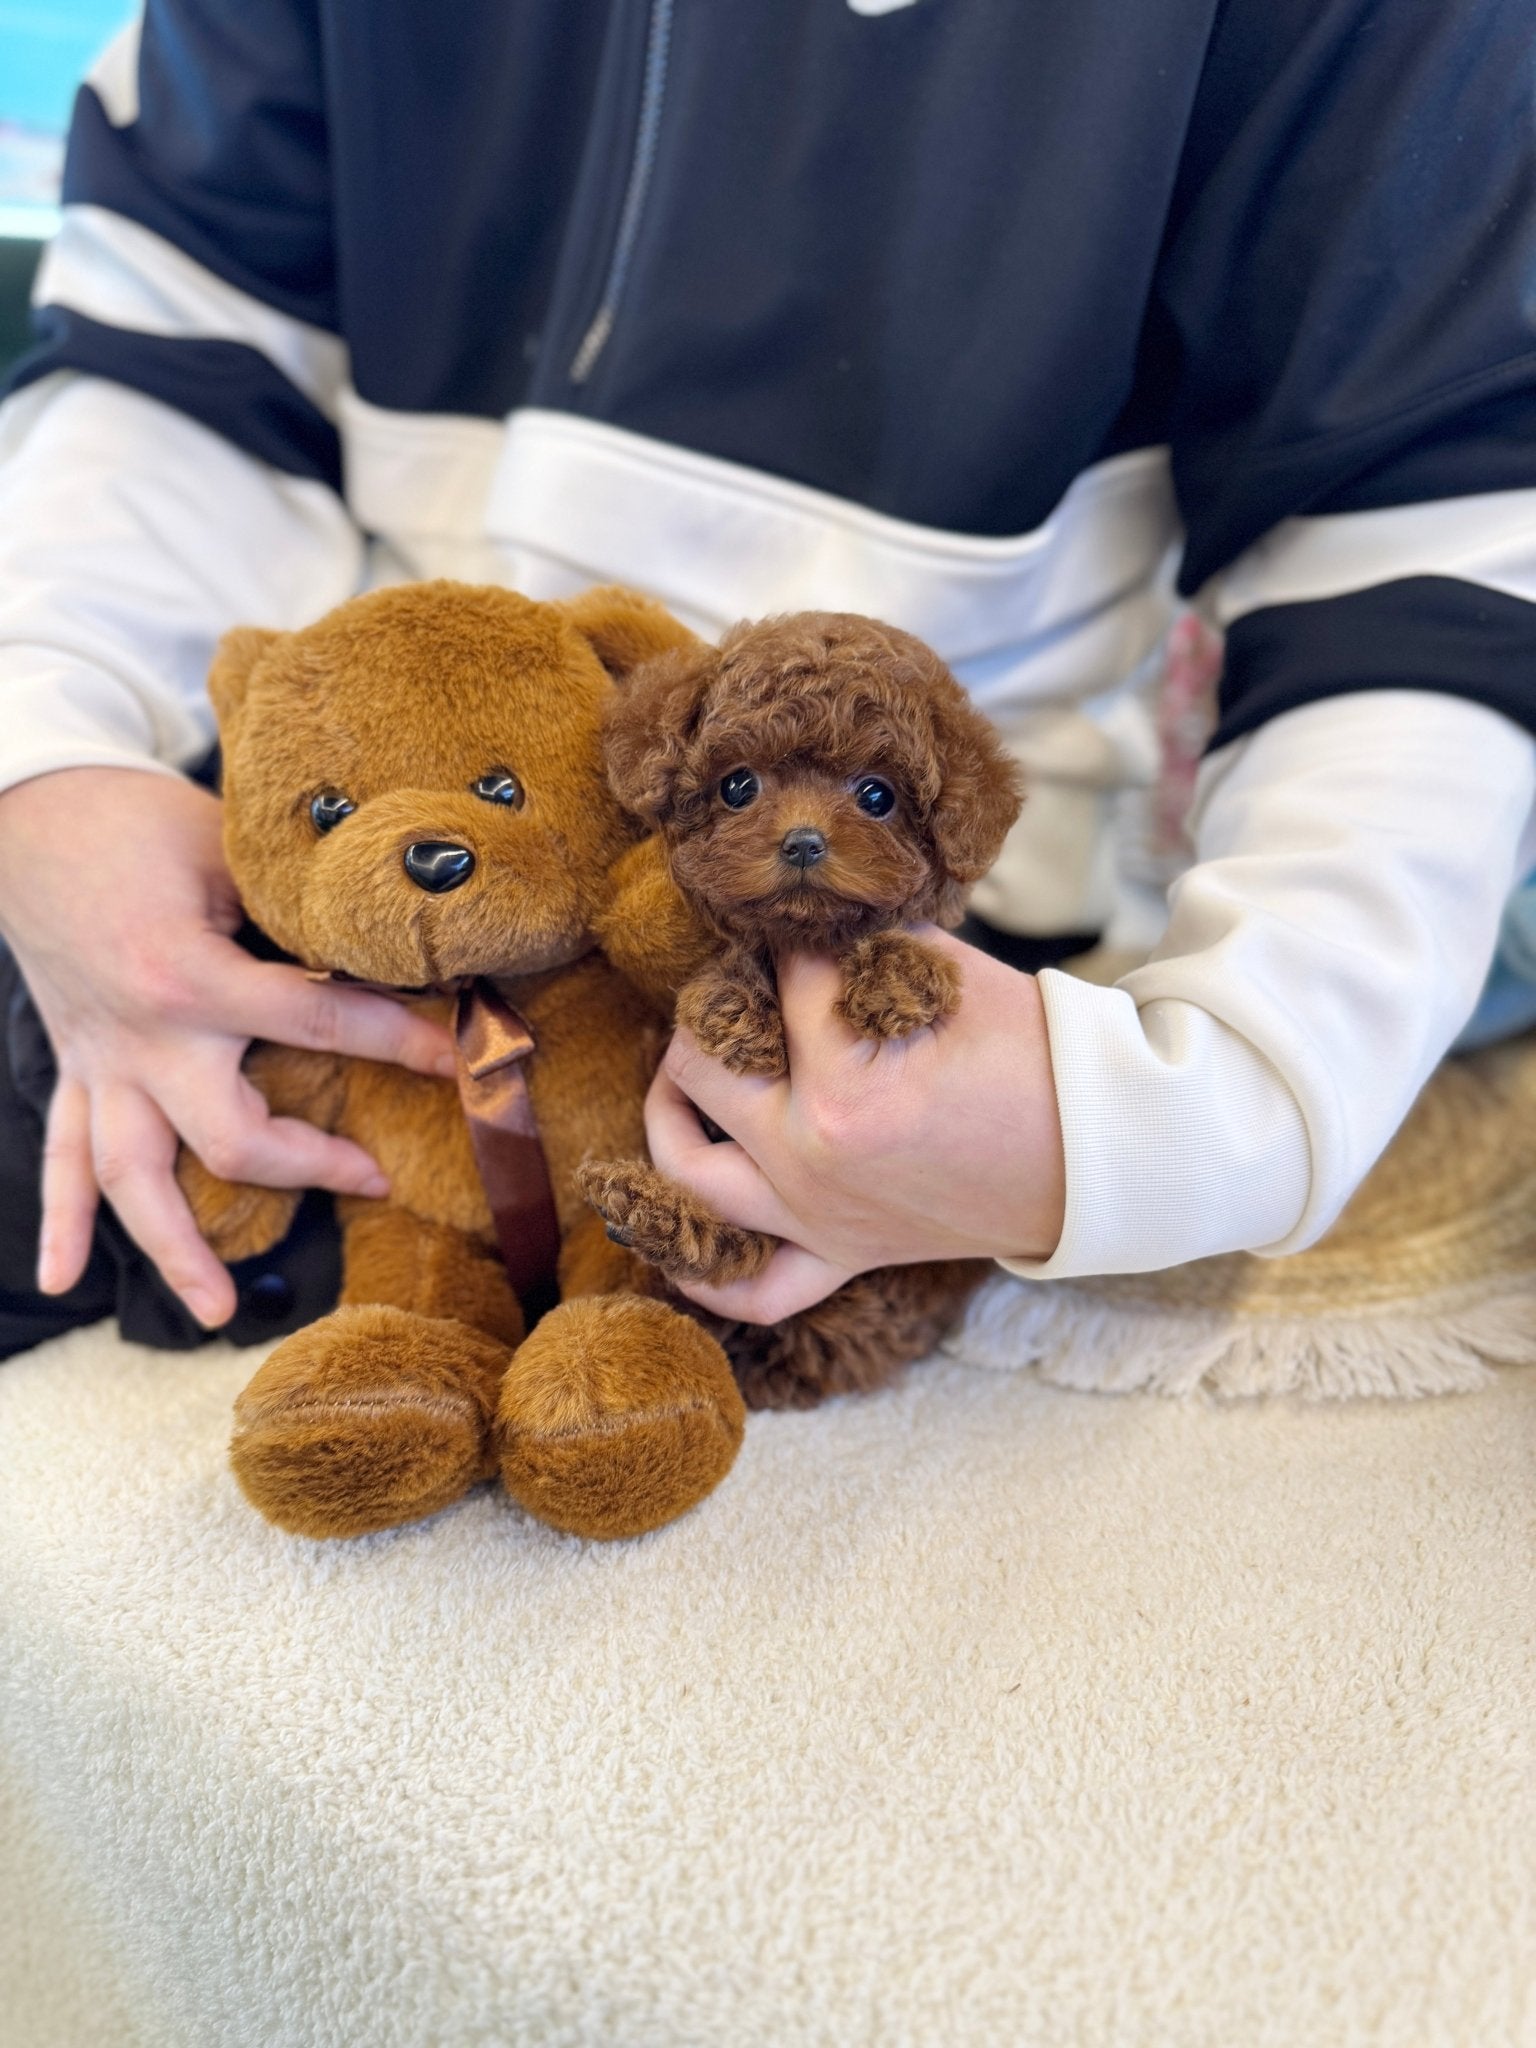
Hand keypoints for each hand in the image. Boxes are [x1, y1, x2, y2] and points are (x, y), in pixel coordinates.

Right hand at [0, 768, 456, 1327]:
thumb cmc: (140, 821)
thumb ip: (297, 912)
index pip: (316, 1023)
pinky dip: (59, 1220)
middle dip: (309, 1165)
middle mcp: (143, 1038)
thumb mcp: (230, 851)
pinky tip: (59, 1277)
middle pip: (230, 1139)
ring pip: (130, 1180)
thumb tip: (387, 946)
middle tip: (376, 1176)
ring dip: (173, 1250)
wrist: (30, 809)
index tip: (456, 1059)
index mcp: (192, 977)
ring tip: (217, 1311)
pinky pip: (60, 1156)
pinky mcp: (74, 1066)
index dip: (396, 1041)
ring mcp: (101, 1062)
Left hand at [643, 926, 1064, 1321]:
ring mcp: (818, 1218)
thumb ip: (862, 940)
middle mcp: (813, 1160)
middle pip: (704, 1065)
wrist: (1096, 1150)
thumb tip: (799, 918)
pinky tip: (679, 1226)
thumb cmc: (1033, 1055)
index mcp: (845, 1087)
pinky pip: (751, 1290)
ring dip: (669, 1111)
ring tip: (684, 1070)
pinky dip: (704, 1269)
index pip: (782, 982)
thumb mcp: (949, 972)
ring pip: (688, 1170)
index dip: (798, 945)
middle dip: (714, 1007)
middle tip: (743, 987)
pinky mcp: (840, 1256)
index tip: (818, 938)